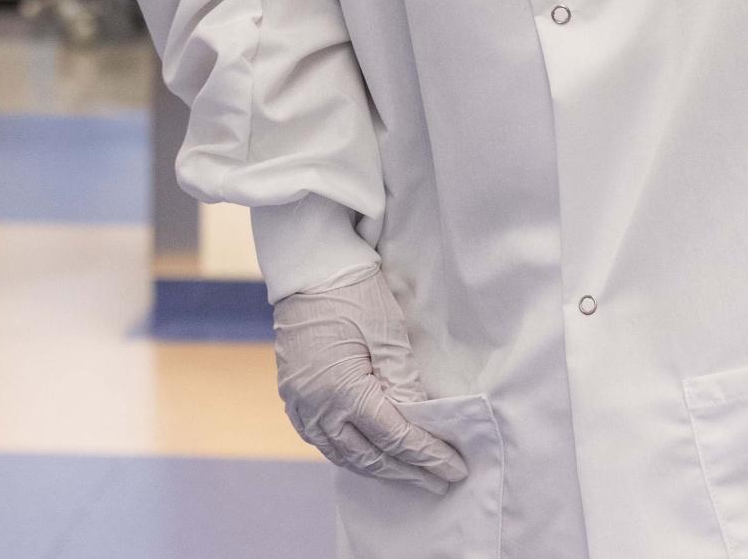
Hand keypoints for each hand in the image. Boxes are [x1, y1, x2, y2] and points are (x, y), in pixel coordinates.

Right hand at [273, 265, 468, 493]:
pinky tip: (363, 452)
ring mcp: (300, 404)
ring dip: (376, 467)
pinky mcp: (292, 394)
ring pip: (341, 455)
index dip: (427, 456)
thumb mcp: (387, 332)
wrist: (307, 267)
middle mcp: (318, 407)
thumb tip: (420, 418)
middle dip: (407, 471)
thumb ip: (403, 381)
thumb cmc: (352, 291)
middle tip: (438, 481)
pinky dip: (346, 451)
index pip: (395, 438)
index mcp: (344, 391)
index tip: (454, 469)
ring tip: (407, 472)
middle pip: (368, 457)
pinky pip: (320, 439)